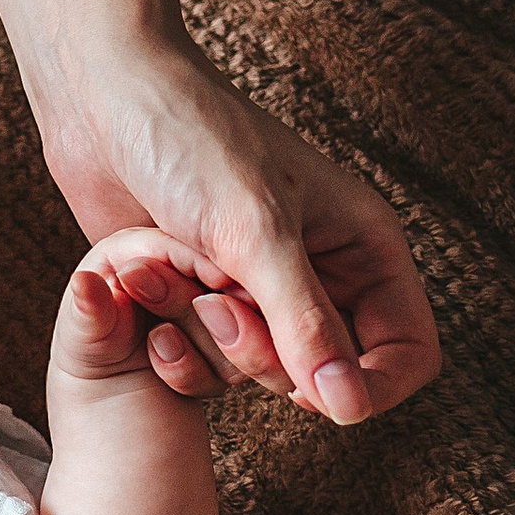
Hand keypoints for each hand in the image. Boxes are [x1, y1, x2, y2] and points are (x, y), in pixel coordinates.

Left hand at [44, 39, 437, 426]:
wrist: (105, 105)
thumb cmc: (193, 145)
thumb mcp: (257, 235)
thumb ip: (306, 326)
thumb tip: (348, 409)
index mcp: (365, 248)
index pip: (408, 353)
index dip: (369, 387)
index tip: (307, 387)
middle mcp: (322, 277)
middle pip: (325, 378)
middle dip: (265, 355)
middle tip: (213, 301)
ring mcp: (259, 295)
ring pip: (261, 376)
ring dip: (211, 343)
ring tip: (176, 276)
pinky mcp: (203, 306)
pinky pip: (206, 366)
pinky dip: (175, 344)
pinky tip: (145, 293)